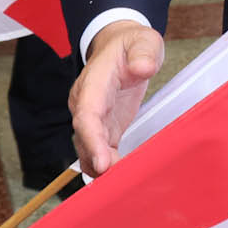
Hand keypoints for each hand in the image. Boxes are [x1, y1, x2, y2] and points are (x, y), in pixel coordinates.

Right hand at [70, 18, 163, 174]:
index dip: (92, 139)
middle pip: (84, 137)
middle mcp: (86, 104)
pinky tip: (122, 181)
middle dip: (97, 161)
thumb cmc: (131, 45)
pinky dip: (109, 168)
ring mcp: (93, 119)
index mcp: (93, 82)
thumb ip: (143, 52)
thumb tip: (142, 68)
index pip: (87, 113)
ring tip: (122, 188)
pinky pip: (100, 152)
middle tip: (117, 183)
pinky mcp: (103, 129)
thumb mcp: (142, 40)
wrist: (120, 48)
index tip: (103, 162)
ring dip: (102, 169)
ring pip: (89, 149)